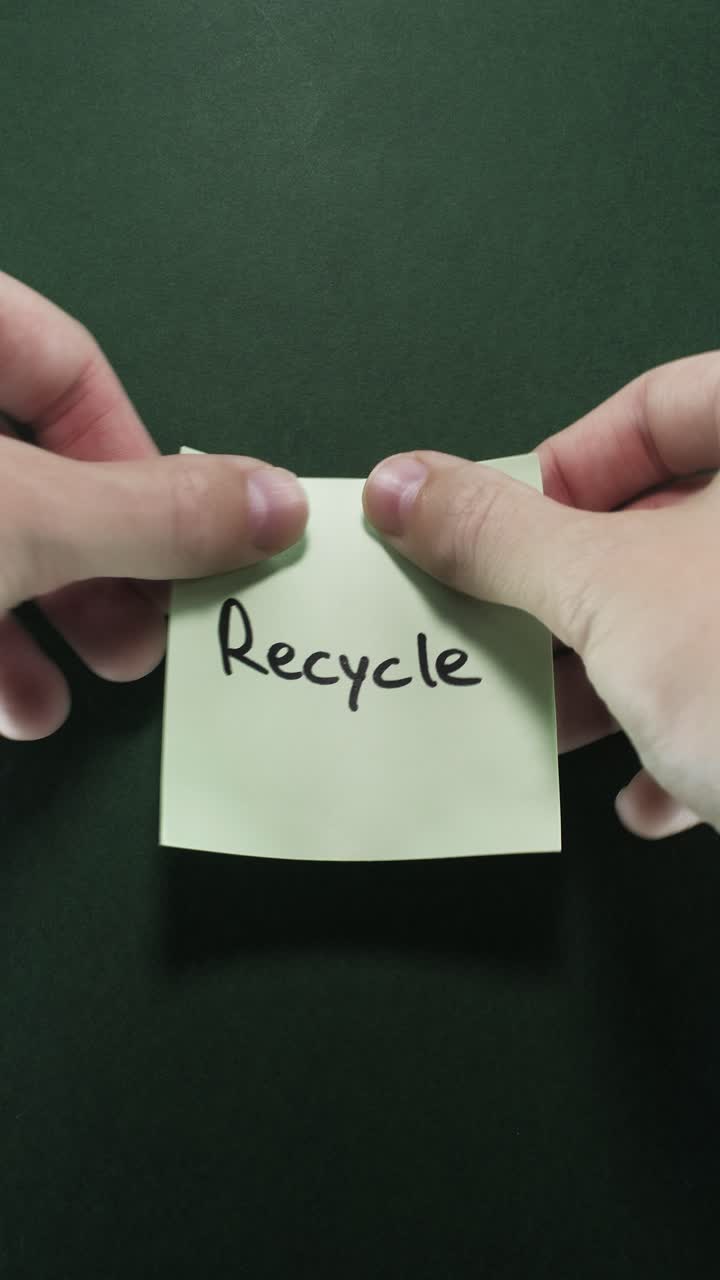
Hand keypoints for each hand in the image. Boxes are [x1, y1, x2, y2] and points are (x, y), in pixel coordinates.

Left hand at [0, 272, 306, 740]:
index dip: (136, 454)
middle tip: (148, 633)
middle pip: (35, 466)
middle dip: (102, 565)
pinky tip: (17, 709)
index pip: (66, 362)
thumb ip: (151, 516)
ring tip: (87, 689)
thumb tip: (277, 507)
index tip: (178, 540)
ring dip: (50, 625)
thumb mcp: (23, 519)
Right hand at [363, 354, 719, 838]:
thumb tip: (401, 487)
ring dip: (625, 677)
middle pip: (679, 522)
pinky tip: (659, 793)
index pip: (659, 408)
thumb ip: (499, 535)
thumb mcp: (613, 594)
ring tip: (561, 720)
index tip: (498, 533)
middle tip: (511, 631)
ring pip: (710, 617)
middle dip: (581, 595)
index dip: (562, 468)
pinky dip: (698, 741)